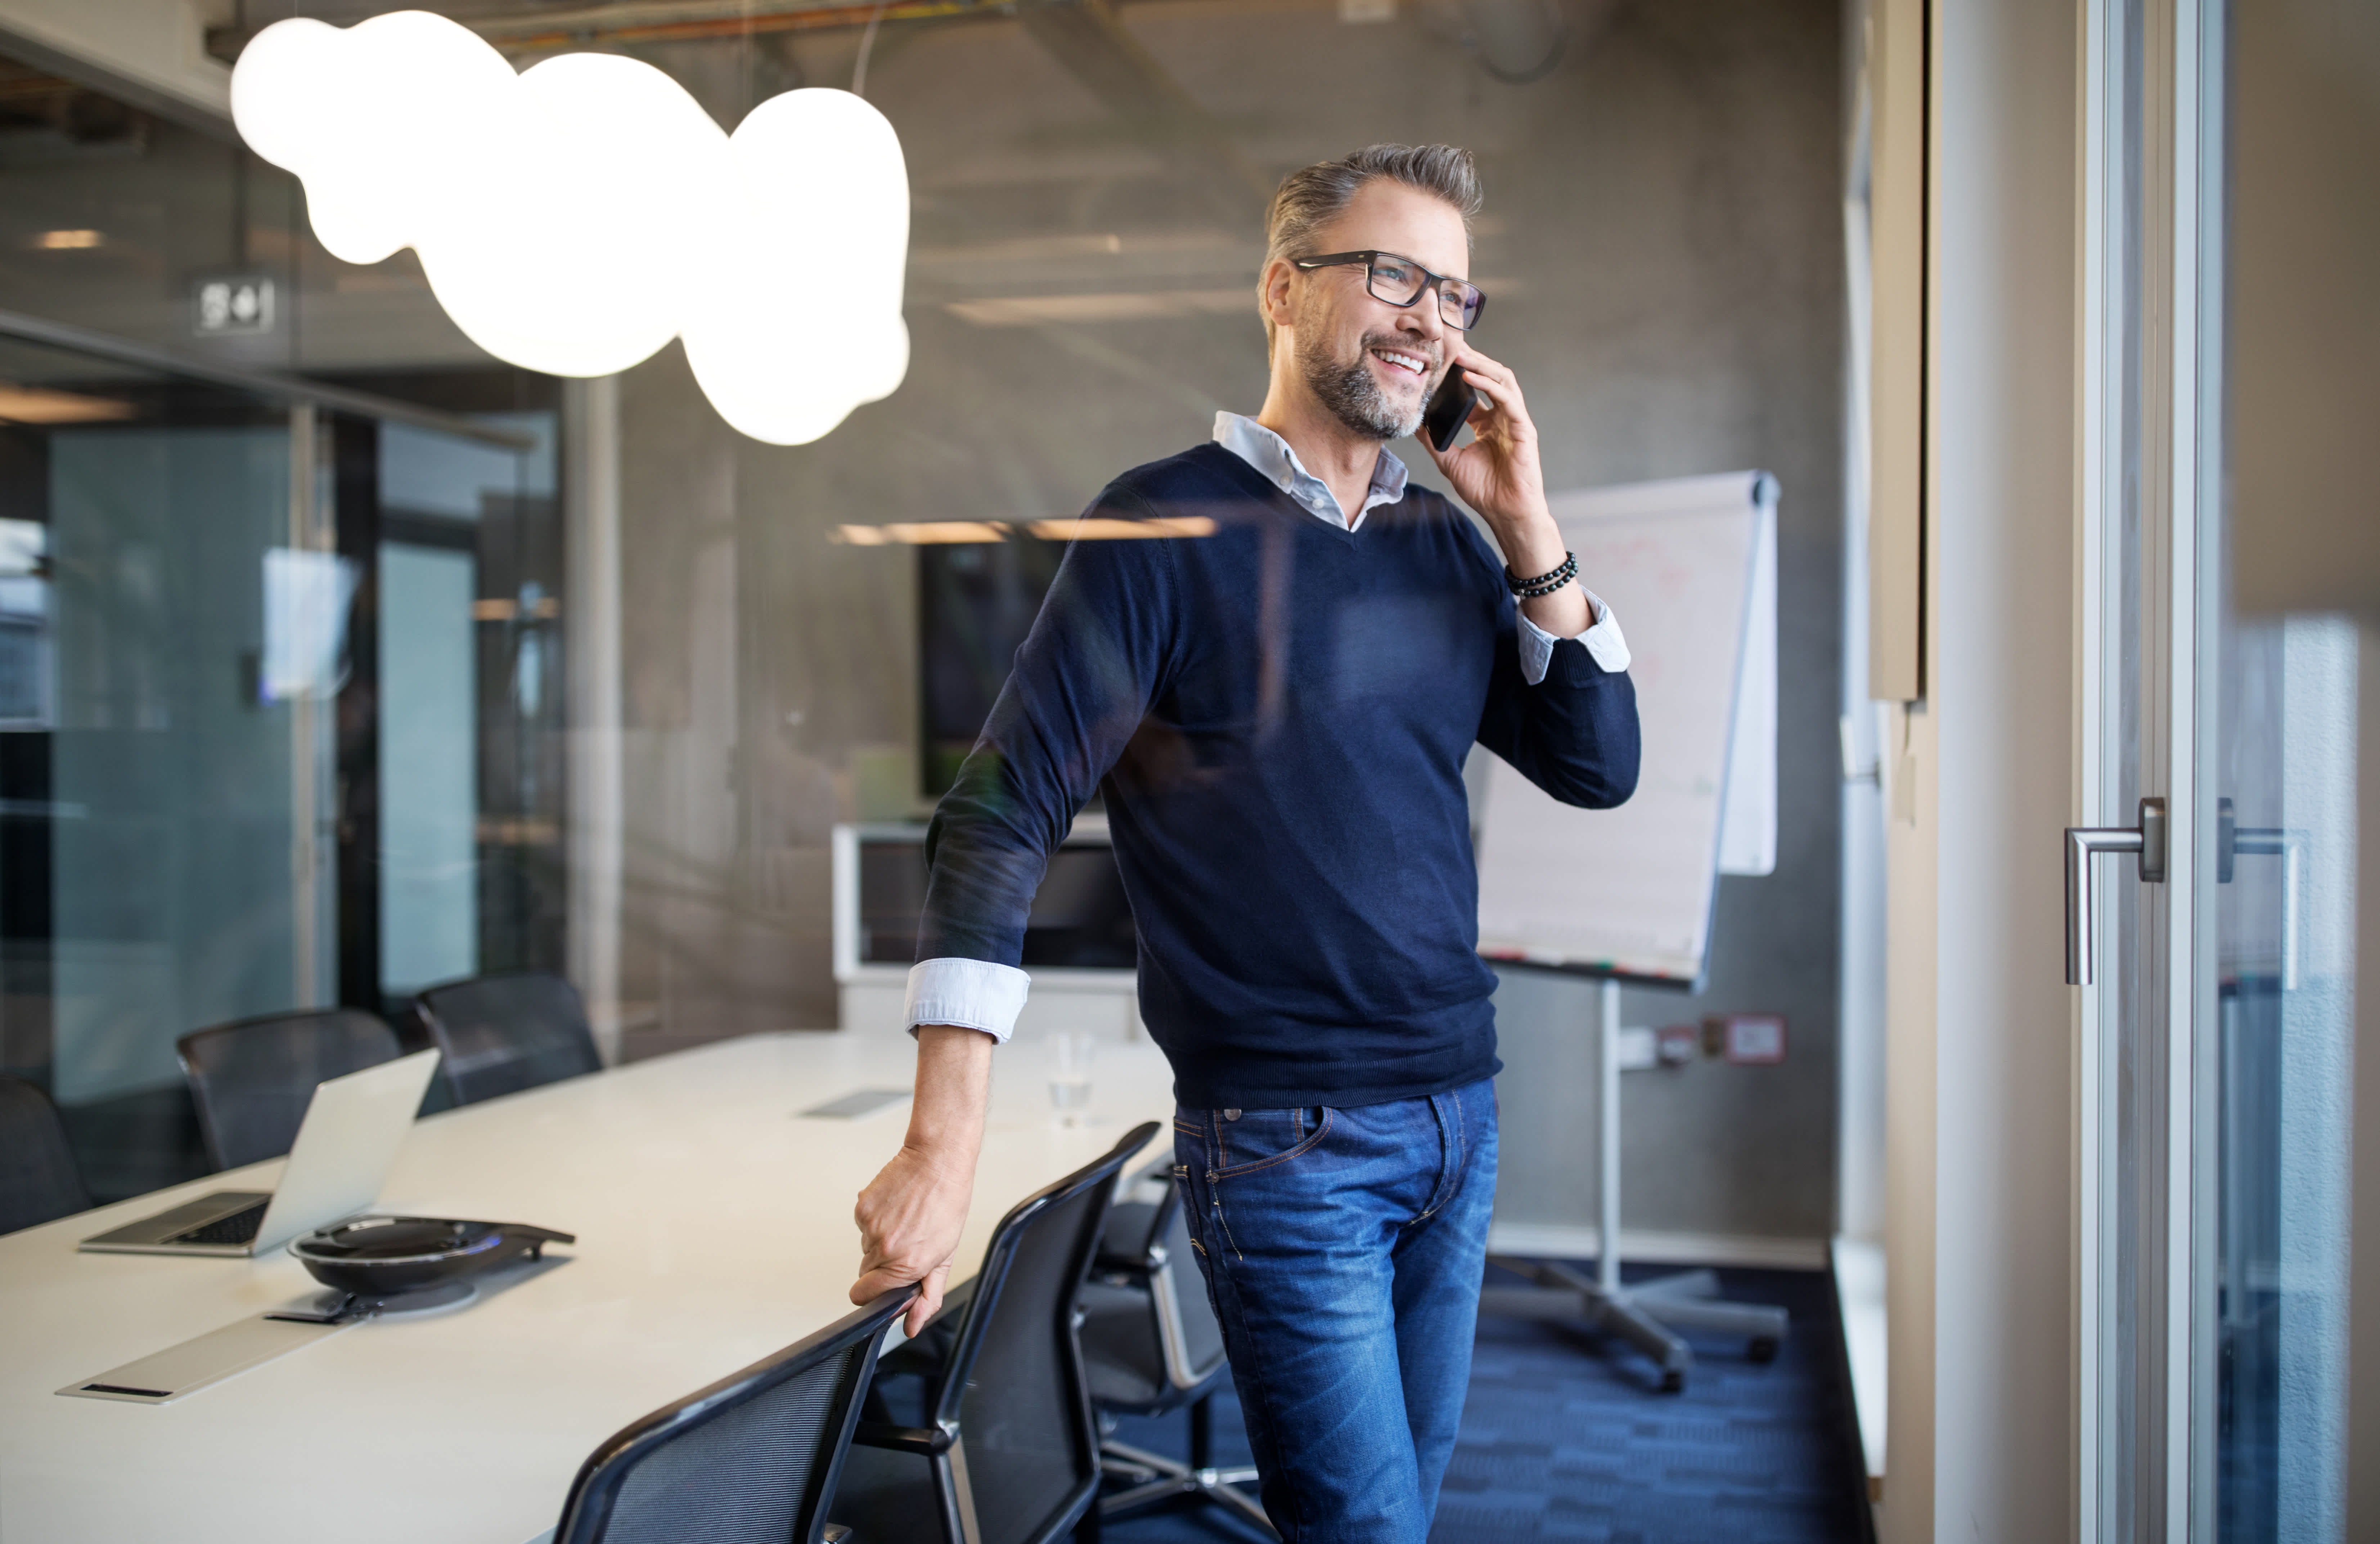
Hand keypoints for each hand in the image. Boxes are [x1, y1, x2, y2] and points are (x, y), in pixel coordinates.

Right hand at [852, 1140, 974, 1336]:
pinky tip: (896, 1208)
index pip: (864, 1297)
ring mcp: (870, 1227)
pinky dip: (876, 1220)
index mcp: (906, 1266)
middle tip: (907, 1243)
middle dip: (883, 1265)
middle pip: (865, 1273)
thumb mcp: (946, 1256)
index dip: (875, 1293)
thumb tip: (911, 1325)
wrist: (938, 1162)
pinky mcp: (861, 1207)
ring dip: (881, 1241)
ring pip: (865, 1248)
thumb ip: (928, 1295)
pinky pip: (862, 1225)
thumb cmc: (948, 1205)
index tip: (886, 1284)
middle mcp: (884, 1249)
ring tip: (906, 1221)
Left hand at [1423, 346, 1551, 540]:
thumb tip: (1414, 423)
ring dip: (1481, 365)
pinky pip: (1507, 399)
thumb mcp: (1450, 461)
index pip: (1474, 389)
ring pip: (1502, 381)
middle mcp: (1501, 417)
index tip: (1440, 359)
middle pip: (1490, 377)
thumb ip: (1434, 441)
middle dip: (1472, 360)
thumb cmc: (1484, 490)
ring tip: (1461, 354)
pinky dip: (1490, 385)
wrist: (1505, 513)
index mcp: (1486, 423)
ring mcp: (1514, 421)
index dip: (1459, 373)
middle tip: (1451, 345)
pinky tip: (1472, 377)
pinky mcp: (1524, 428)